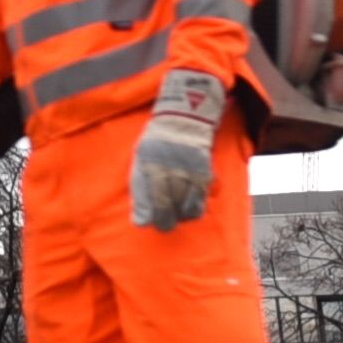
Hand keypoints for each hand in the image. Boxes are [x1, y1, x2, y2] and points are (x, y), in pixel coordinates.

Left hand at [127, 72, 218, 229]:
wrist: (183, 118)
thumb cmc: (157, 141)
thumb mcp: (140, 158)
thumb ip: (139, 188)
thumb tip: (139, 220)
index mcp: (148, 164)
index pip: (147, 200)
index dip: (146, 216)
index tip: (146, 222)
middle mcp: (167, 169)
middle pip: (166, 207)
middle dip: (164, 221)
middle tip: (164, 225)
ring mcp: (186, 171)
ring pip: (184, 208)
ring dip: (180, 216)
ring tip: (177, 215)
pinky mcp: (203, 173)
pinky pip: (200, 201)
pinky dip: (194, 209)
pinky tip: (189, 207)